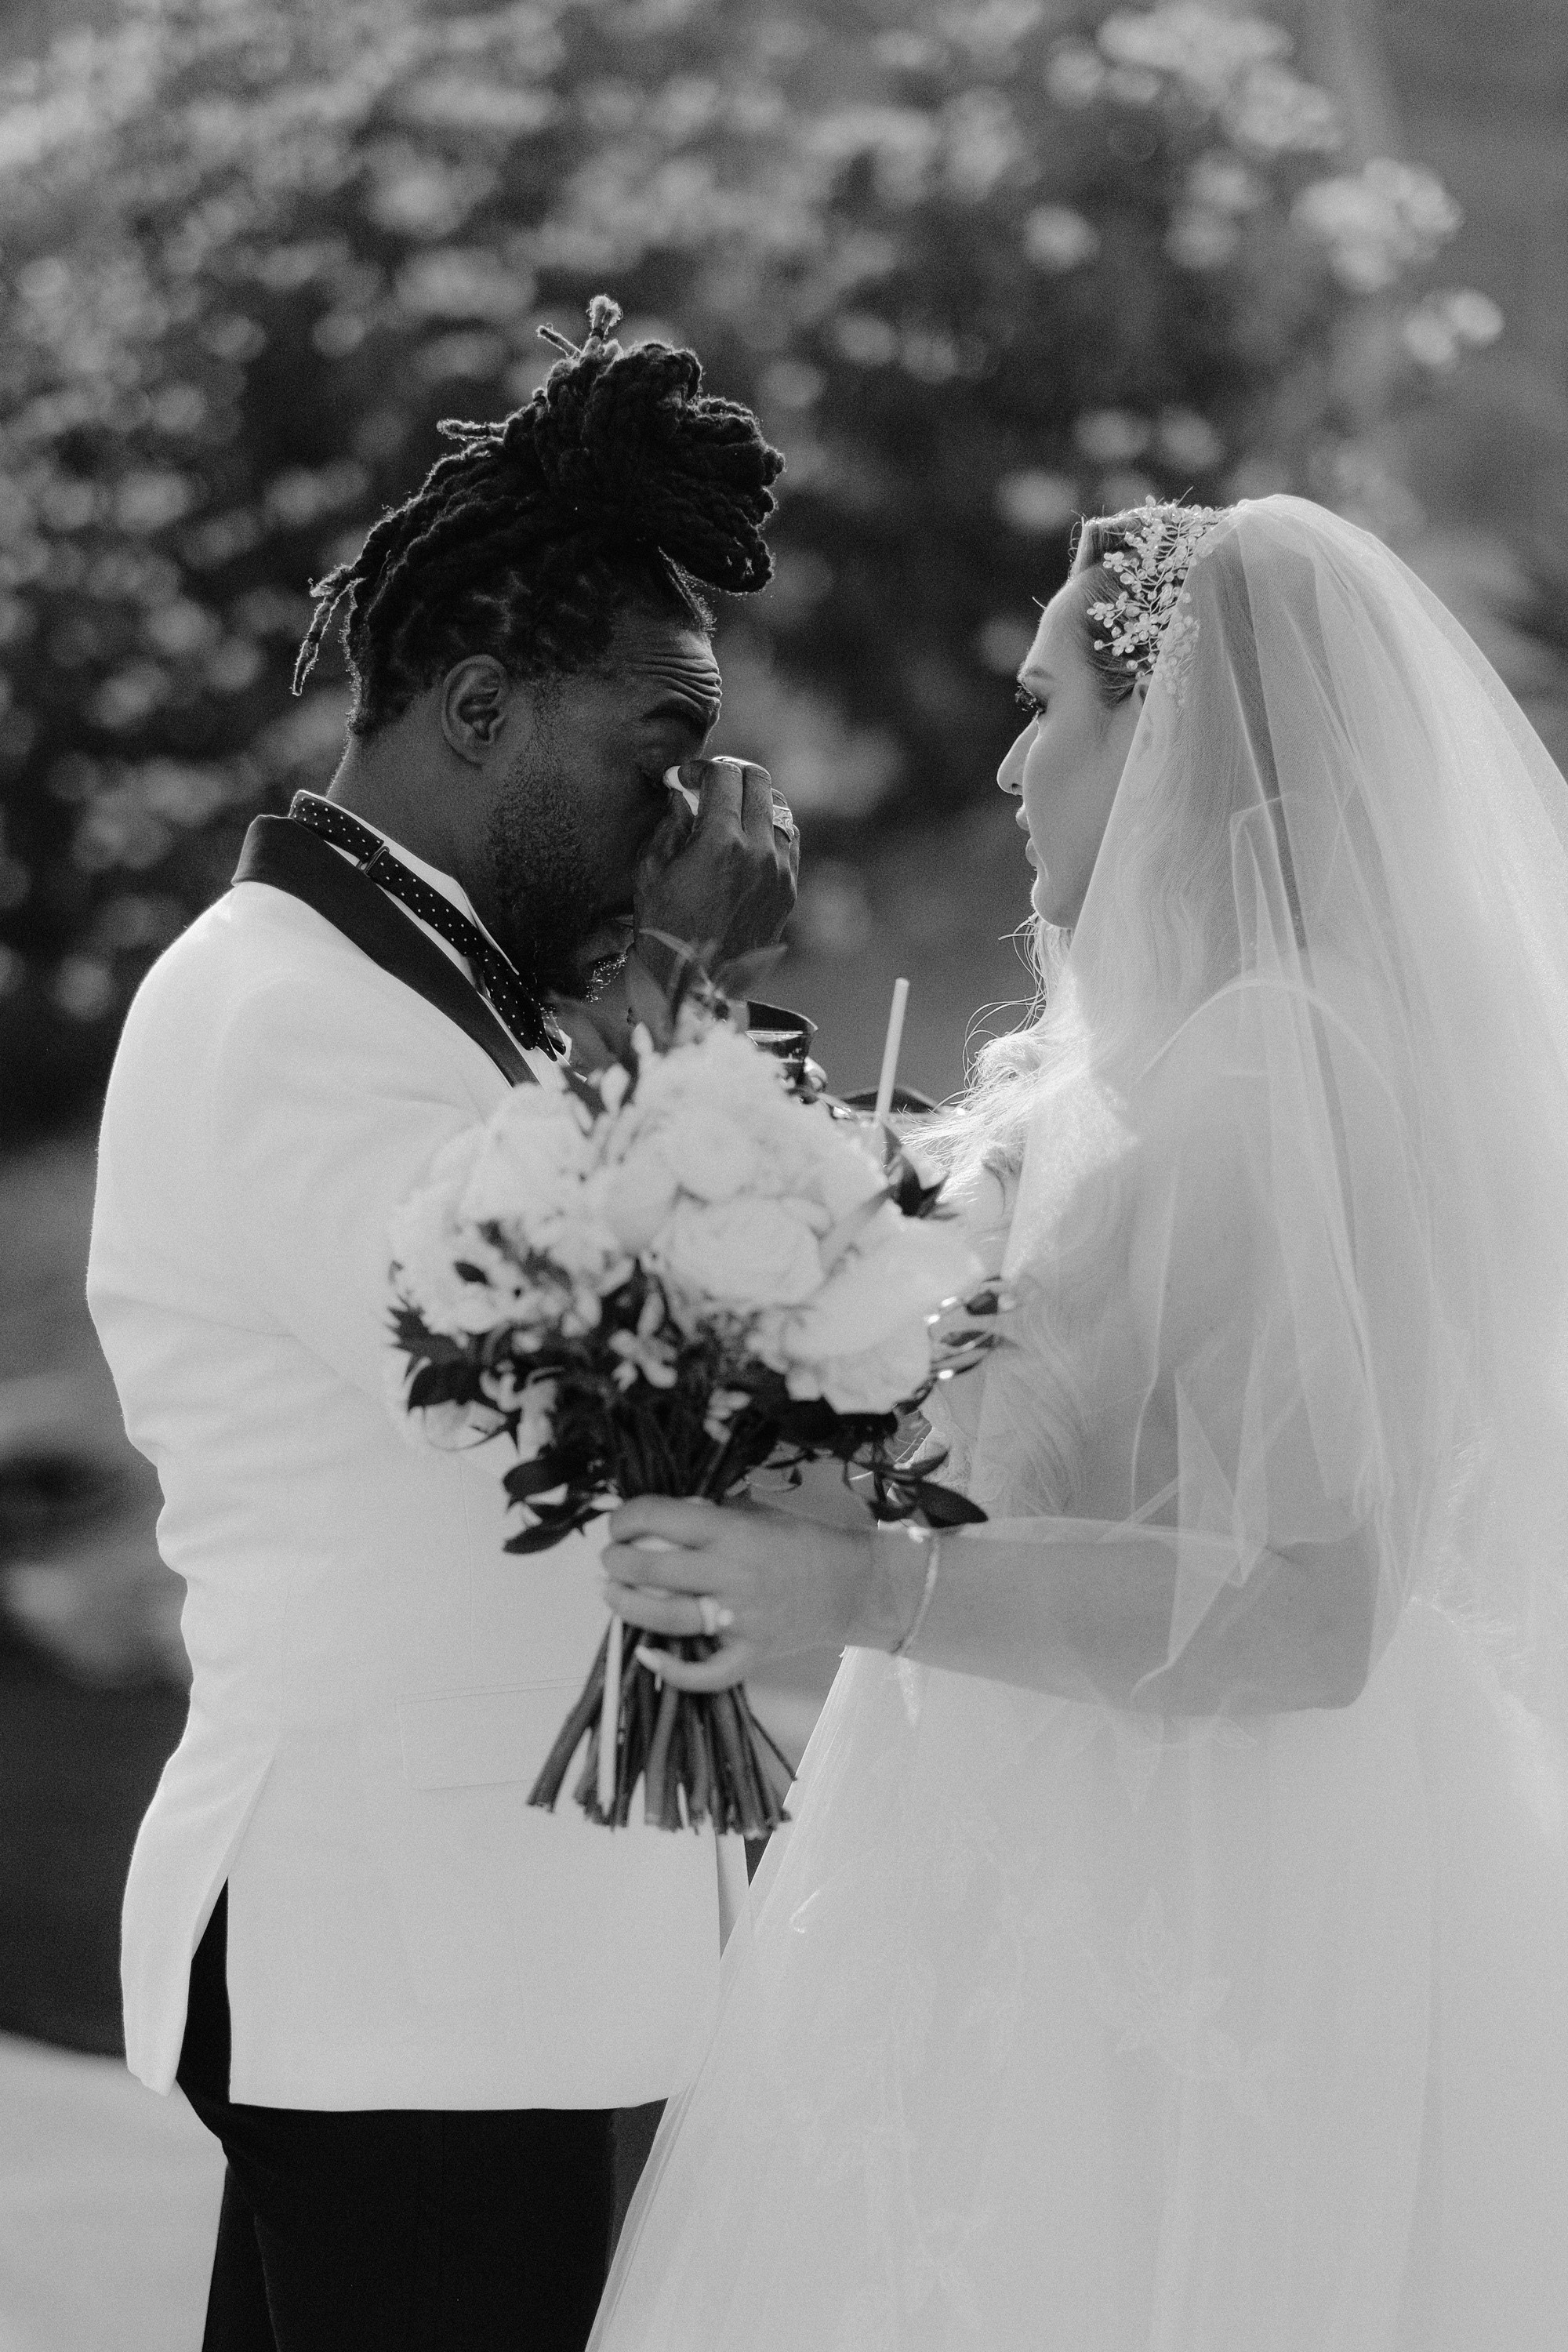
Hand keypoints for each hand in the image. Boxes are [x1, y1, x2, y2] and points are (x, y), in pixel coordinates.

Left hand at [601, 1494, 870, 1692]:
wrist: (854, 1585)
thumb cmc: (802, 1542)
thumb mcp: (757, 1514)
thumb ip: (710, 1515)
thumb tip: (660, 1520)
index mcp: (733, 1531)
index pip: (661, 1518)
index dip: (627, 1518)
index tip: (618, 1523)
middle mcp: (733, 1573)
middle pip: (653, 1569)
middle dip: (618, 1561)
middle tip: (610, 1559)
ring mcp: (742, 1619)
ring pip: (667, 1617)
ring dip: (628, 1606)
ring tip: (612, 1594)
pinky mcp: (752, 1654)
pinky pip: (706, 1672)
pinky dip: (673, 1670)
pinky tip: (648, 1655)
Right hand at [633, 759, 797, 967]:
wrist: (698, 987)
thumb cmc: (664, 932)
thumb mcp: (651, 873)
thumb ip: (670, 824)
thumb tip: (683, 794)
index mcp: (721, 842)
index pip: (724, 776)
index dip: (701, 769)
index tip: (685, 779)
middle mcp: (759, 850)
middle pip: (759, 782)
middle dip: (731, 776)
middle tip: (708, 788)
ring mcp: (780, 871)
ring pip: (779, 809)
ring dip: (753, 802)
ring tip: (728, 814)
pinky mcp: (789, 890)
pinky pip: (788, 841)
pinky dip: (769, 830)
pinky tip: (747, 841)